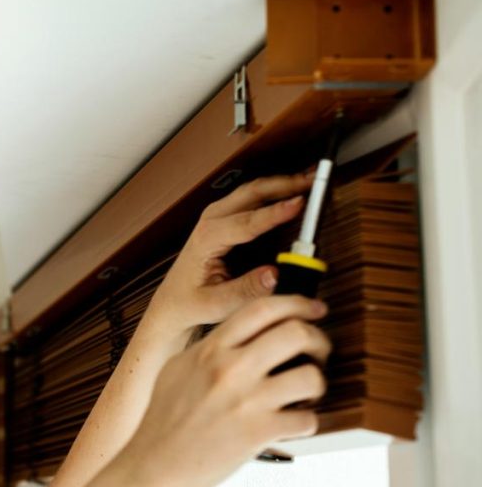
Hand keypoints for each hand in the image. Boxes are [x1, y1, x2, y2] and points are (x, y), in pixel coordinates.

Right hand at [124, 294, 330, 486]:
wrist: (154, 465)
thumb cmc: (163, 422)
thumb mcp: (178, 369)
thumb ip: (210, 348)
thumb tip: (241, 334)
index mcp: (210, 350)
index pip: (261, 308)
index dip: (296, 303)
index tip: (313, 309)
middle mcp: (230, 369)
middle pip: (295, 333)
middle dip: (317, 340)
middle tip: (318, 352)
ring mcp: (246, 401)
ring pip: (310, 377)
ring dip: (317, 384)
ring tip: (306, 393)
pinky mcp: (258, 433)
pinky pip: (306, 419)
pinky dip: (306, 422)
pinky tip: (292, 424)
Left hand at [145, 173, 314, 337]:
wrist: (172, 302)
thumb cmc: (189, 302)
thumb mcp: (215, 305)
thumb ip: (245, 291)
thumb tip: (275, 276)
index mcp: (206, 240)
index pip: (246, 222)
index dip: (275, 213)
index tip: (299, 205)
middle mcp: (210, 222)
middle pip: (251, 193)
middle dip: (284, 185)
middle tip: (313, 183)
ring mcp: (216, 217)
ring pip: (252, 190)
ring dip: (281, 184)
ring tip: (310, 181)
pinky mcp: (225, 219)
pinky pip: (252, 198)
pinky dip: (274, 191)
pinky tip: (293, 191)